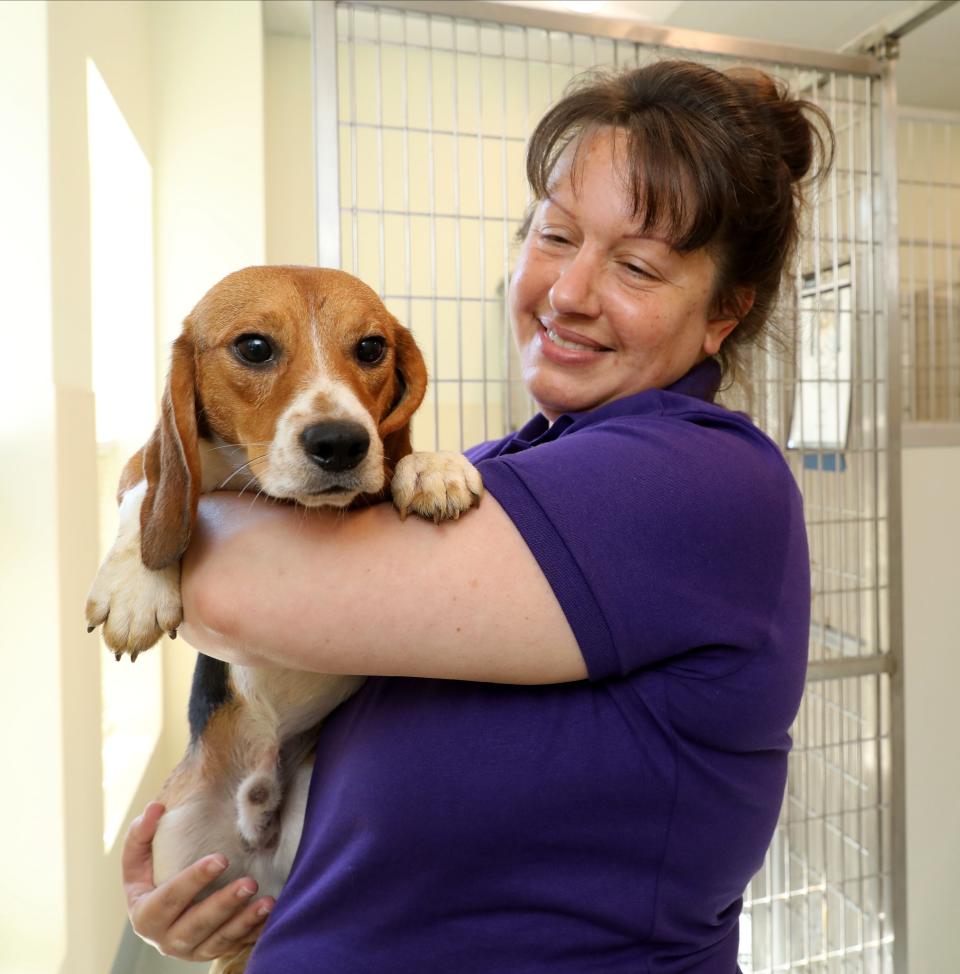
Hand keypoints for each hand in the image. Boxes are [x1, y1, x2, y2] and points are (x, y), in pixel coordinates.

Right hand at [123, 802, 274, 960]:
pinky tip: (271, 916)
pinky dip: (253, 933)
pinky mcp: (211, 953)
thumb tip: (155, 808)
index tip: (222, 859)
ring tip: (268, 902)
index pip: (168, 899)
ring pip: (218, 941)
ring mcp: (190, 950)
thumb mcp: (139, 858)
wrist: (161, 914)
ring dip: (244, 922)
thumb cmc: (151, 877)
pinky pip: (235, 947)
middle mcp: (165, 939)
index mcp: (144, 915)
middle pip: (195, 925)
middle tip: (250, 883)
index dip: (193, 880)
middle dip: (224, 905)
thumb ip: (141, 834)